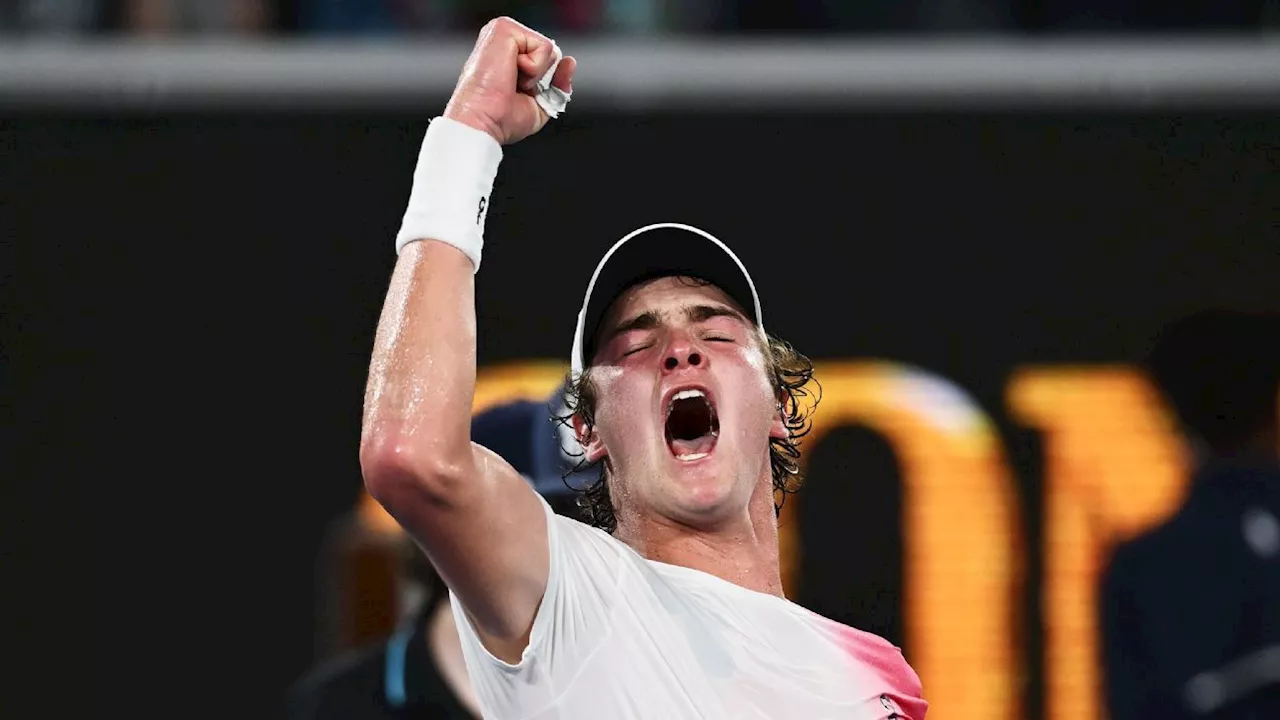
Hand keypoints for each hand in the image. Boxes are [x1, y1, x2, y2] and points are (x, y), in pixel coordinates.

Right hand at [444, 17, 576, 145]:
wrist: (482, 123)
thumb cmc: (501, 119)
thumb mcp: (540, 104)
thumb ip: (557, 83)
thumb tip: (570, 61)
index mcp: (508, 53)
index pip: (547, 58)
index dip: (545, 81)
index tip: (520, 94)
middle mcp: (504, 38)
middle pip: (551, 53)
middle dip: (542, 78)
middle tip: (514, 89)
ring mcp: (503, 30)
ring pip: (549, 49)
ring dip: (536, 75)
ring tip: (510, 81)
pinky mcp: (505, 29)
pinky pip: (544, 47)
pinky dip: (534, 69)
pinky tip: (511, 74)